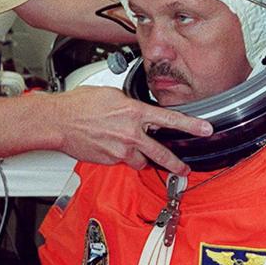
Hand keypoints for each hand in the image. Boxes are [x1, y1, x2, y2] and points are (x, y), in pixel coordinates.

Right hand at [55, 87, 211, 175]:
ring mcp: (120, 151)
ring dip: (141, 158)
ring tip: (134, 152)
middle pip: (162, 153)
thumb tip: (138, 110)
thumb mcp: (111, 95)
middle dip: (176, 164)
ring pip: (141, 161)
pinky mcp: (110, 161)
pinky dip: (122, 157)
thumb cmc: (79, 105)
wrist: (59, 122)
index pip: (171, 120)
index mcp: (135, 113)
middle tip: (184, 169)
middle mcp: (131, 134)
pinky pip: (123, 162)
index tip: (206, 130)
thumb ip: (130, 104)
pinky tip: (111, 147)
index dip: (191, 126)